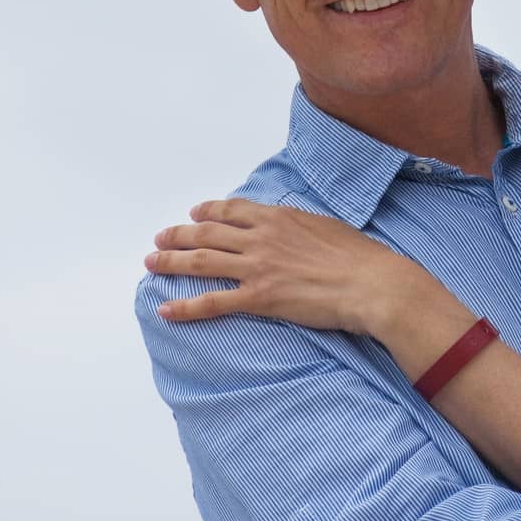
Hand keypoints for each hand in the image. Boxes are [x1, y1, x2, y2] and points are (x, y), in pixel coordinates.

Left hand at [144, 198, 428, 336]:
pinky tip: (166, 310)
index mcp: (278, 217)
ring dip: (171, 263)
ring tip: (151, 264)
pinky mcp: (259, 298)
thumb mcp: (325, 226)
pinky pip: (212, 302)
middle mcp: (261, 238)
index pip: (232, 210)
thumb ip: (297, 225)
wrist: (370, 283)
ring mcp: (257, 267)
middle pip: (208, 233)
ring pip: (202, 262)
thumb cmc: (358, 257)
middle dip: (179, 235)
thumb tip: (288, 228)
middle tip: (160, 238)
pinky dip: (185, 307)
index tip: (194, 212)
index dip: (208, 211)